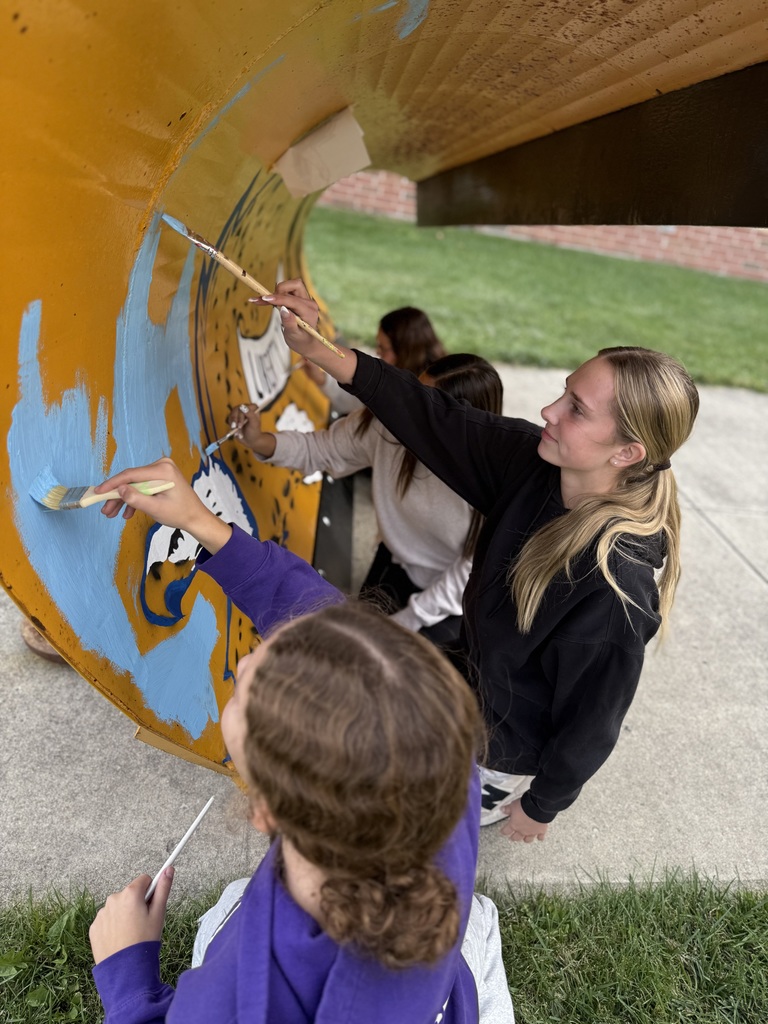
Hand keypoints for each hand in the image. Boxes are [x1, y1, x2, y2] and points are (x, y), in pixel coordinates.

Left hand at [90, 868, 173, 964]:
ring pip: (118, 907)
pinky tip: (119, 939)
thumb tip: (169, 869)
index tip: (151, 907)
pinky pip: (107, 920)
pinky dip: (113, 926)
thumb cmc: (145, 941)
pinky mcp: (94, 927)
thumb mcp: (159, 914)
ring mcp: (101, 914)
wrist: (125, 970)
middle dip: (136, 904)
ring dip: (124, 915)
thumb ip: (163, 888)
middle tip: (142, 924)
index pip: (144, 880)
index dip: (150, 892)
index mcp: (130, 894)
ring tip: (130, 934)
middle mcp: (113, 899)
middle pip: (130, 894)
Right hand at [94, 457, 231, 553]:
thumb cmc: (180, 513)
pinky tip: (127, 513)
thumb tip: (119, 489)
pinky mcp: (160, 477)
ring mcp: (161, 470)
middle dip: (117, 496)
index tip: (98, 491)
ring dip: (123, 499)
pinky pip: (142, 486)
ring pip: (134, 484)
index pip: (131, 474)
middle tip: (105, 510)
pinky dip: (134, 499)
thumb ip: (136, 499)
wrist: (195, 518)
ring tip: (112, 514)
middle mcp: (161, 465)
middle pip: (131, 480)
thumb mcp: (155, 508)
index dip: (112, 484)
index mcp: (162, 470)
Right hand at [227, 404, 275, 457]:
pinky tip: (237, 432)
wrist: (250, 440)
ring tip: (238, 432)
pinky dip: (232, 426)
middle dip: (236, 421)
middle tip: (238, 428)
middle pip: (236, 410)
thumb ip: (250, 414)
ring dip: (234, 425)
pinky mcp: (234, 418)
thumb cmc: (254, 432)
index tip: (241, 424)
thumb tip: (242, 406)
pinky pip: (229, 420)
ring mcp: (239, 413)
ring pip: (232, 415)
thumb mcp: (254, 423)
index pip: (243, 407)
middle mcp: (245, 408)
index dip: (241, 416)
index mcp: (252, 408)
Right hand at [250, 279, 355, 384]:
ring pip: (290, 285)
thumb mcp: (294, 336)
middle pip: (295, 285)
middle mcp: (309, 303)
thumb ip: (289, 323)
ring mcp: (305, 299)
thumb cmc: (301, 341)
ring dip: (276, 292)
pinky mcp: (299, 298)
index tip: (264, 298)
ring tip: (263, 301)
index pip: (293, 301)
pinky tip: (262, 300)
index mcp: (310, 312)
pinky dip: (275, 295)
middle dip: (278, 291)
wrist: (307, 342)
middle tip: (265, 300)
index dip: (278, 299)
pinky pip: (287, 291)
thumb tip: (283, 309)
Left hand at [499, 798, 548, 842]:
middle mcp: (522, 830)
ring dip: (526, 839)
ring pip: (528, 839)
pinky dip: (540, 837)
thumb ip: (508, 809)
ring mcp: (532, 832)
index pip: (506, 831)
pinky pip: (540, 837)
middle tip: (512, 837)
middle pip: (516, 837)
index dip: (503, 831)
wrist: (538, 807)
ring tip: (525, 838)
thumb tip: (502, 809)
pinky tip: (539, 837)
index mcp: (514, 825)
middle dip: (514, 837)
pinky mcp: (541, 831)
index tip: (503, 831)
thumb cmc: (525, 806)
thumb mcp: (513, 805)